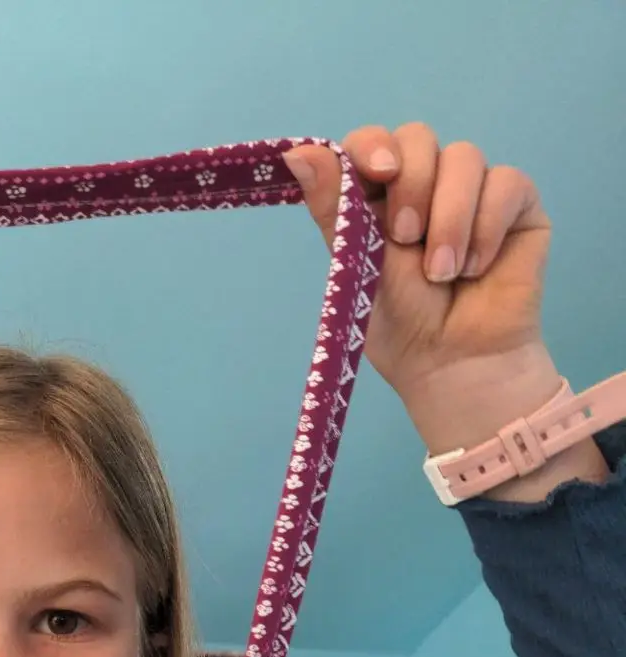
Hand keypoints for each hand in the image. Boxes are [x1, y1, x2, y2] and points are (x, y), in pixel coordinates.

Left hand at [283, 123, 551, 412]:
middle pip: (418, 137)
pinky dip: (486, 228)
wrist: (454, 363)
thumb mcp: (358, 265)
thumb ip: (333, 207)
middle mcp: (425, 185)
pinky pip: (506, 183)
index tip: (379, 172)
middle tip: (406, 238)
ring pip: (464, 157)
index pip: (372, 142)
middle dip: (411, 185)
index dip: (373, 146)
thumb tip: (295, 152)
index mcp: (380, 198)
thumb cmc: (402, 325)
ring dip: (449, 218)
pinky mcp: (516, 203)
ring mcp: (472, 190)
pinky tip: (476, 268)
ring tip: (442, 273)